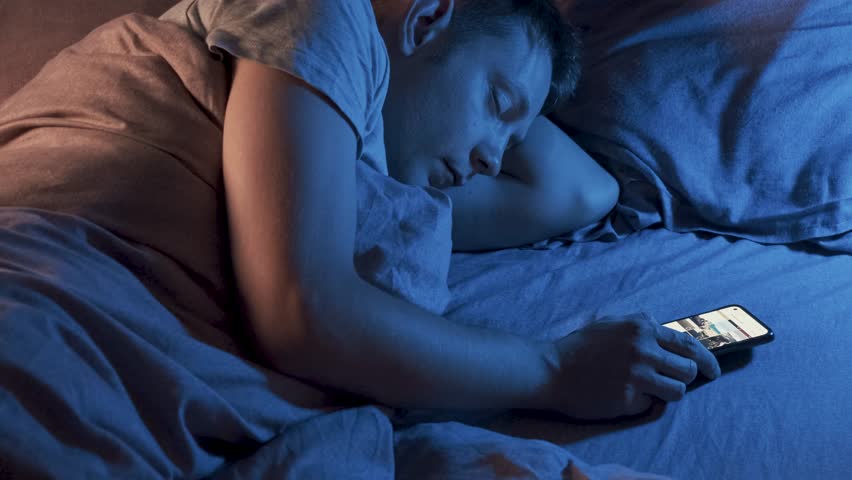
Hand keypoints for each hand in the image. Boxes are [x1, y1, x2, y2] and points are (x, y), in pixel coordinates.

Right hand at [543, 313, 720, 419]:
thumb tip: (667, 332)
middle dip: (684, 377)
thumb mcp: (612, 324)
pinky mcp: (628, 398)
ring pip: (676, 391)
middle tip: (669, 380)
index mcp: (642, 328)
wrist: (552, 370)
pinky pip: (651, 404)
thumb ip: (640, 325)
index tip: (713, 371)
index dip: (706, 359)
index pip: (688, 344)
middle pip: (687, 370)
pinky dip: (642, 402)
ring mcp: (637, 375)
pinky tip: (622, 395)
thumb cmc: (581, 347)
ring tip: (646, 389)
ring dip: (666, 392)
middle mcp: (643, 350)